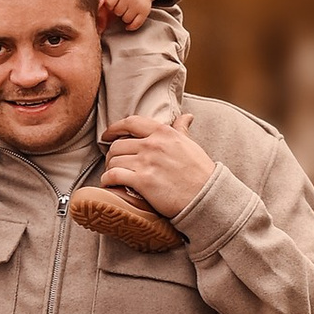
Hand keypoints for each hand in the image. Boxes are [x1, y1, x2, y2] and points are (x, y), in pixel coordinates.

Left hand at [97, 0, 153, 32]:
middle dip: (118, 11)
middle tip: (122, 6)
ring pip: (126, 20)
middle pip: (118, 12)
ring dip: (125, 18)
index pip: (109, 3)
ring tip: (127, 10)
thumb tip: (98, 26)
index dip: (110, 6)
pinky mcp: (145, 11)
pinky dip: (131, 25)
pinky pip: (135, 25)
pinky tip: (130, 20)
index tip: (113, 3)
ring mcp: (138, 4)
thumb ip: (103, 5)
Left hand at [103, 112, 217, 219]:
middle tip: (113, 163)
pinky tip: (109, 183)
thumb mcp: (191, 145)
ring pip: (114, 160)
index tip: (107, 135)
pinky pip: (114, 175)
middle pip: (118, 144)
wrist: (206, 196)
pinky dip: (107, 179)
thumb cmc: (201, 172)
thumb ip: (182, 130)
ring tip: (113, 175)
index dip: (114, 128)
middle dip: (112, 154)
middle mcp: (153, 144)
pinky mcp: (142, 181)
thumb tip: (186, 117)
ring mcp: (147, 162)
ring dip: (110, 168)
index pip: (131, 123)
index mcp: (164, 133)